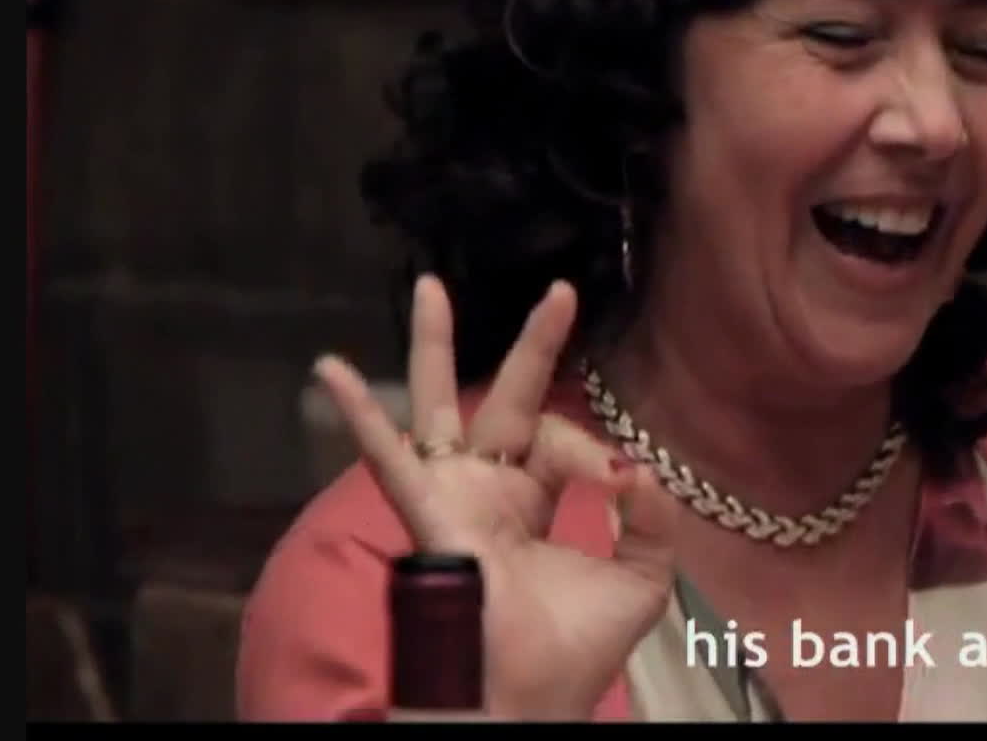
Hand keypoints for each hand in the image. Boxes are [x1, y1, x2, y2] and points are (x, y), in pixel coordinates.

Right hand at [315, 275, 675, 720]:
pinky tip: (334, 372)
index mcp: (532, 502)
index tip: (621, 482)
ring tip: (429, 289)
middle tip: (558, 293)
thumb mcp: (641, 577)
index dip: (594, 452)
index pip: (562, 442)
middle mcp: (488, 491)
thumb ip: (652, 519)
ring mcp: (454, 497)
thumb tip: (643, 466)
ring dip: (434, 347)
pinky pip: (389, 458)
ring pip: (440, 408)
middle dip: (533, 345)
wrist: (530, 699)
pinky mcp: (431, 514)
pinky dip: (361, 416)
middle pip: (508, 400)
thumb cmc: (574, 652)